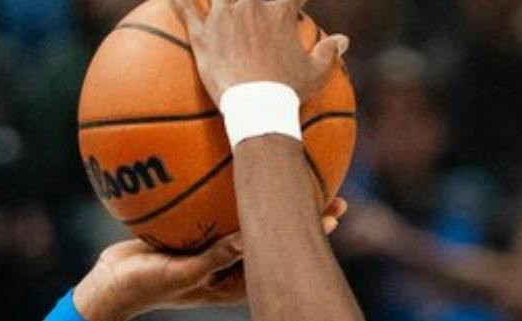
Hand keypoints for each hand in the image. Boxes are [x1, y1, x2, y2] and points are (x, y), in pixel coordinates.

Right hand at [74, 199, 345, 320]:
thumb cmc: (140, 287)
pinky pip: (218, 209)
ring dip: (272, 200)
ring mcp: (211, 252)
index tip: (332, 212)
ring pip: (250, 221)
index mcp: (232, 282)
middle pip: (273, 236)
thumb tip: (248, 239)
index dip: (304, 232)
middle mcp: (228, 267)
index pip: (278, 256)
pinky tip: (236, 161)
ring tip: (298, 176)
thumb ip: (212, 258)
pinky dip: (233, 190)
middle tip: (335, 193)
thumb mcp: (177, 273)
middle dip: (300, 214)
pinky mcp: (193, 237)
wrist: (106, 288)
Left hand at [168, 0, 346, 103]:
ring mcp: (224, 18)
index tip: (295, 3)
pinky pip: (185, 9)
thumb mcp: (315, 73)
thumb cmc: (288, 93)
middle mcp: (251, 6)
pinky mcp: (202, 35)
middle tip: (249, 1)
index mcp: (279, 11)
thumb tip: (344, 40)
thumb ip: (329, 51)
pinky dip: (177, 0)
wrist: (257, 109)